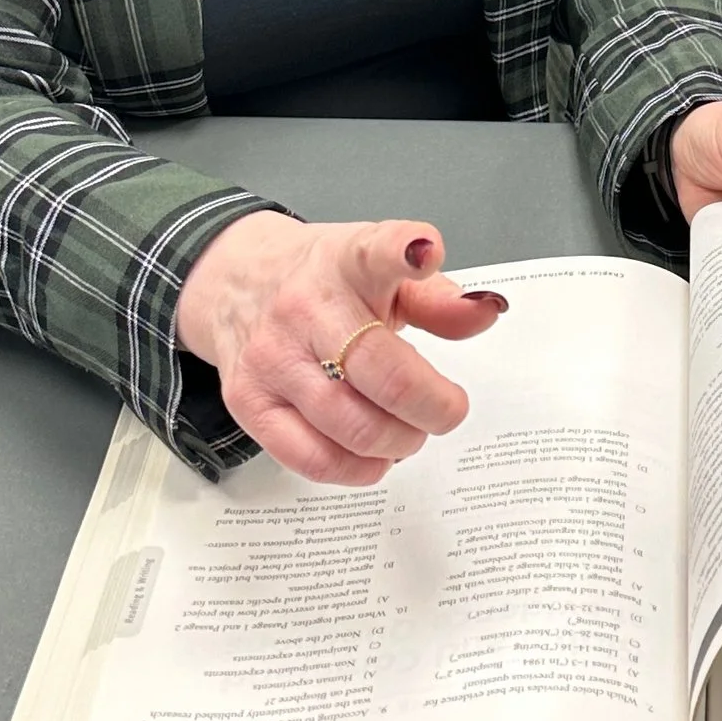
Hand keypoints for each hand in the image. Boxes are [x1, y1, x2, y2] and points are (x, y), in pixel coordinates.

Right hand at [174, 213, 505, 485]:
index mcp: (348, 262)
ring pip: (353, 427)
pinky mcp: (248, 403)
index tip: (424, 252)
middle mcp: (304, 308)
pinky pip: (312, 458)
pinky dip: (358, 469)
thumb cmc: (322, 280)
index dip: (404, 251)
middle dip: (436, 407)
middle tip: (448, 410)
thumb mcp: (380, 270)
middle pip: (385, 375)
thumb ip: (436, 297)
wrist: (234, 285)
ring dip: (400, 441)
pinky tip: (374, 455)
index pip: (375, 252)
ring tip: (410, 431)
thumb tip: (487, 312)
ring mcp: (272, 358)